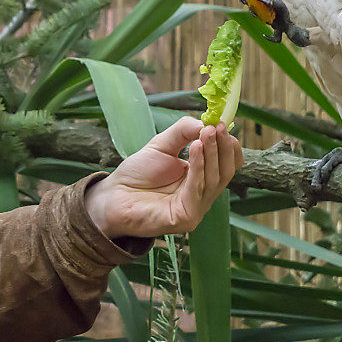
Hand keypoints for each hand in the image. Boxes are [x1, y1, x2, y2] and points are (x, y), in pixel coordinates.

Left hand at [85, 117, 242, 238]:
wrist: (113, 196)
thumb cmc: (137, 173)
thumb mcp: (162, 144)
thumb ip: (184, 131)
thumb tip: (207, 123)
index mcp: (202, 179)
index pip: (228, 164)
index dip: (229, 145)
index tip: (221, 124)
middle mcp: (203, 195)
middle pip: (225, 171)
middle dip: (222, 147)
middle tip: (216, 127)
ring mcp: (196, 208)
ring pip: (214, 180)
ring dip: (211, 154)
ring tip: (206, 133)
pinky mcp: (186, 218)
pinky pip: (198, 191)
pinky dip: (199, 167)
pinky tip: (195, 148)